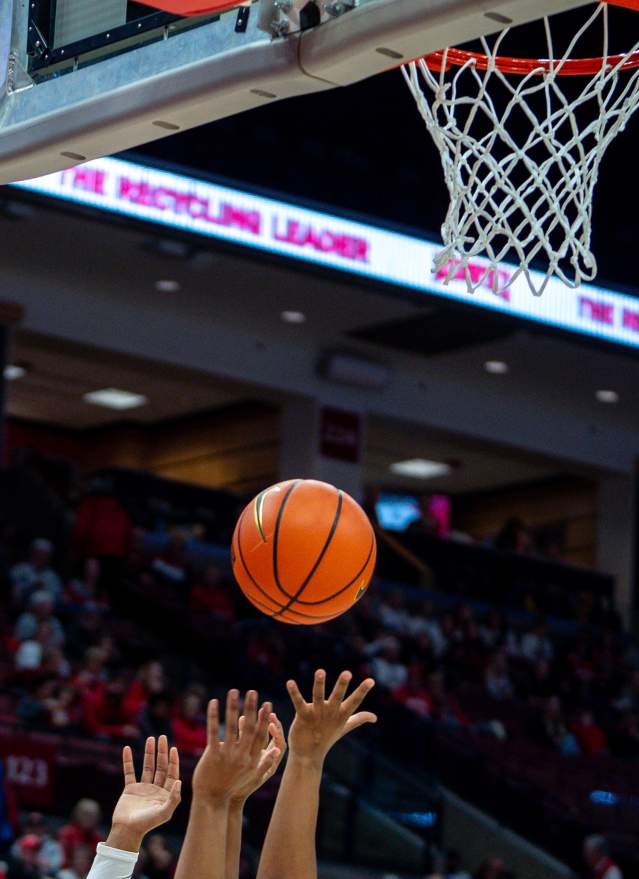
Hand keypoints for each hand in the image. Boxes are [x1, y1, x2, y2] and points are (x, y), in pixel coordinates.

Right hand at [108, 736, 180, 851]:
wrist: (127, 831)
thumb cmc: (147, 824)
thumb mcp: (164, 812)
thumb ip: (173, 798)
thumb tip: (179, 781)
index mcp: (165, 793)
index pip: (171, 773)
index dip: (173, 761)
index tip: (173, 748)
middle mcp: (156, 789)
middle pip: (160, 766)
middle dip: (162, 752)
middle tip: (163, 737)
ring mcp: (143, 788)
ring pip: (147, 766)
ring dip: (149, 753)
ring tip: (150, 738)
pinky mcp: (130, 789)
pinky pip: (129, 772)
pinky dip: (128, 760)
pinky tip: (127, 749)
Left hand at [192, 690, 281, 805]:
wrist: (213, 800)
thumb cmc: (234, 787)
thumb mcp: (253, 776)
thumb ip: (266, 762)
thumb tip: (279, 749)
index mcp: (253, 759)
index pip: (261, 735)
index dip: (264, 719)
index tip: (267, 704)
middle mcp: (242, 756)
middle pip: (248, 728)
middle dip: (251, 708)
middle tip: (252, 692)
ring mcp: (227, 755)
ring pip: (231, 726)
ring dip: (232, 707)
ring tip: (233, 691)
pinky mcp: (213, 755)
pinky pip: (213, 732)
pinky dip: (213, 716)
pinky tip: (213, 703)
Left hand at [287, 670, 375, 767]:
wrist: (308, 755)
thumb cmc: (327, 737)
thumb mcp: (344, 726)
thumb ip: (358, 719)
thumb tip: (375, 717)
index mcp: (340, 714)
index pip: (354, 701)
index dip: (362, 691)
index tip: (371, 681)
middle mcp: (330, 713)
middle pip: (337, 696)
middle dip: (341, 685)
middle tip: (347, 673)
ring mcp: (316, 714)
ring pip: (318, 696)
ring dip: (319, 684)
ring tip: (320, 672)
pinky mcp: (302, 716)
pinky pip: (298, 702)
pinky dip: (294, 693)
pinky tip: (290, 682)